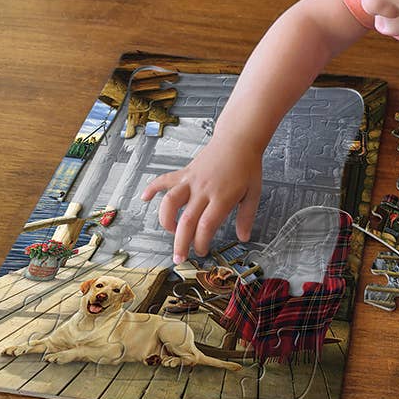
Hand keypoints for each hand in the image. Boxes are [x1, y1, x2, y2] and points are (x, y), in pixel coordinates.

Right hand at [140, 139, 261, 262]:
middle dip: (180, 242)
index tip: (201, 252)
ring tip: (170, 230)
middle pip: (187, 220)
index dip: (201, 243)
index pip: (206, 226)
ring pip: (170, 201)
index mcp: (222, 197)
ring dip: (165, 219)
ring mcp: (192, 180)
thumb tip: (244, 238)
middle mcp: (204, 190)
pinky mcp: (185, 172)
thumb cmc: (247, 166)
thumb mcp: (254, 193)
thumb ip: (247, 217)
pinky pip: (164, 179)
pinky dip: (152, 188)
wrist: (238, 139)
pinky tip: (144, 198)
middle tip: (178, 258)